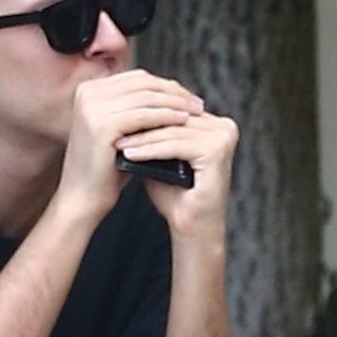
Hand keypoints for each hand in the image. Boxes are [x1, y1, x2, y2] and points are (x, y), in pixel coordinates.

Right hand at [56, 70, 202, 226]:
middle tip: (199, 103)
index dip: (166, 85)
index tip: (189, 97)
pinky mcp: (103, 124)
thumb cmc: (105, 168)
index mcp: (90, 90)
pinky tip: (184, 121)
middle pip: (144, 83)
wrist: (83, 197)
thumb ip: (135, 108)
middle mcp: (88, 93)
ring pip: (147, 97)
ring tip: (197, 112)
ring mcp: (93, 107)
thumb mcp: (120, 130)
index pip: (137, 78)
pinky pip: (145, 115)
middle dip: (175, 92)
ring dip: (176, 103)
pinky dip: (167, 116)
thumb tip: (172, 92)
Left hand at [115, 107, 238, 233]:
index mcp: (215, 124)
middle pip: (174, 119)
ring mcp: (224, 137)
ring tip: (117, 144)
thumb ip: (152, 134)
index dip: (144, 114)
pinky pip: (176, 146)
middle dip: (141, 125)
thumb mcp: (160, 157)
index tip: (115, 119)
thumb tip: (123, 113)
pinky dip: (151, 150)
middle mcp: (225, 127)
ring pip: (173, 132)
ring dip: (142, 138)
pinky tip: (130, 155)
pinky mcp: (217, 151)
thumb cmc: (176, 194)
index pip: (174, 110)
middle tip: (111, 128)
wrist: (192, 226)